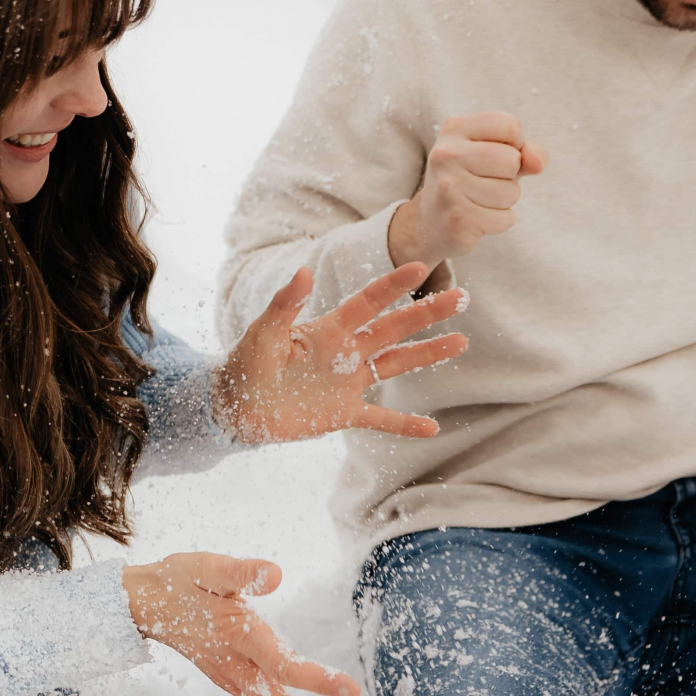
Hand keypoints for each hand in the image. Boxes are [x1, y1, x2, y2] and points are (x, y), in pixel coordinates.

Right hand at [121, 553, 359, 695]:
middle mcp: (235, 668)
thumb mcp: (206, 568)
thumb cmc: (179, 582)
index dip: (316, 679)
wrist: (144, 604)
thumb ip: (240, 572)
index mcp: (236, 637)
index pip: (281, 664)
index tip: (353, 690)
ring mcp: (232, 680)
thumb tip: (275, 574)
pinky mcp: (232, 683)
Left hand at [213, 262, 468, 443]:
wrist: (235, 407)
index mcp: (328, 329)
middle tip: (460, 297)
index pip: (367, 302)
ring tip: (460, 342)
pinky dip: (404, 424)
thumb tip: (303, 271)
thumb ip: (285, 304)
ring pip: (396, 365)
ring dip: (428, 354)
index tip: (420, 267)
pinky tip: (431, 428)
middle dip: (426, 313)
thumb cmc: (244, 364)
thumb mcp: (263, 333)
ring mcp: (348, 382)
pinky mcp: (343, 413)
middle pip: (393, 328)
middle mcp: (346, 351)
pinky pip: (380, 418)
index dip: (392, 285)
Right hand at [387, 111, 548, 267]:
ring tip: (481, 200)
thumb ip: (526, 152)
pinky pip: (505, 218)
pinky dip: (500, 221)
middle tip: (485, 182)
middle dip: (510, 176)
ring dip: (505, 201)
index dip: (516, 145)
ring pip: (511, 192)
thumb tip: (538, 163)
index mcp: (454, 129)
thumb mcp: (496, 156)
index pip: (510, 126)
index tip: (495, 156)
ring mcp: (448, 187)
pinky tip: (478, 218)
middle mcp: (446, 155)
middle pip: (512, 160)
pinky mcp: (457, 218)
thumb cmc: (472, 181)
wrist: (431, 223)